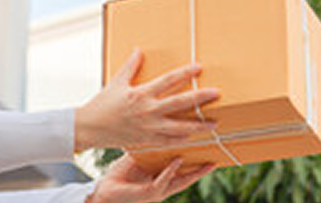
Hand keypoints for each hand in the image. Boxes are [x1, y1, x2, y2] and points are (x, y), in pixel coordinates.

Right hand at [74, 49, 220, 150]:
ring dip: (198, 125)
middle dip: (200, 98)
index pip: (168, 80)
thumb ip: (130, 66)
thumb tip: (139, 50)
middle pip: (179, 103)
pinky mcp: (147, 140)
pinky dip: (183, 139)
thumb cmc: (102, 103)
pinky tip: (194, 136)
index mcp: (140, 93)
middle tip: (217, 93)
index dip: (185, 73)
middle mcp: (147, 110)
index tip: (199, 67)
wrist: (90, 128)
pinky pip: (170, 141)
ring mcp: (149, 127)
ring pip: (180, 127)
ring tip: (214, 124)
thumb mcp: (116, 82)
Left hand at [88, 155, 214, 202]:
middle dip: (202, 171)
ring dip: (192, 172)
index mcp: (159, 179)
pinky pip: (162, 181)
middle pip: (187, 178)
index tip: (208, 153)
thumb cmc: (118, 176)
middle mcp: (162, 186)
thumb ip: (146, 150)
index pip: (181, 171)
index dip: (195, 164)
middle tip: (217, 160)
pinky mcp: (148, 193)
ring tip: (206, 162)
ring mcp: (157, 191)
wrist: (103, 193)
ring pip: (180, 182)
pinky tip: (177, 160)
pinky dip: (170, 171)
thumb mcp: (134, 160)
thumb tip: (154, 127)